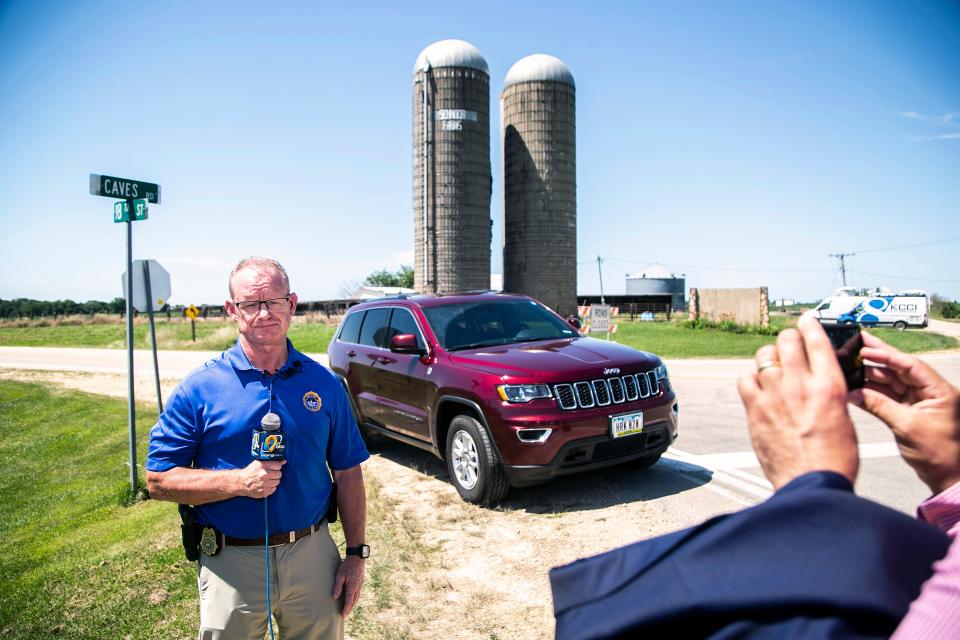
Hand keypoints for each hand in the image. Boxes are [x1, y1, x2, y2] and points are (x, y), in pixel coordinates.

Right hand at [235, 460, 284, 497]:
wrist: (241, 482)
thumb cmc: (250, 472)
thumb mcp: (258, 463)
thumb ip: (271, 462)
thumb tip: (284, 461)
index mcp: (263, 466)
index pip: (278, 466)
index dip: (276, 467)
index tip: (273, 468)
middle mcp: (264, 475)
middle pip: (279, 474)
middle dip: (275, 474)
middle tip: (270, 475)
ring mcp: (265, 484)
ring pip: (277, 482)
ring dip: (273, 481)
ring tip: (267, 480)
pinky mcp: (264, 492)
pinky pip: (273, 489)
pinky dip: (270, 487)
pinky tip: (265, 485)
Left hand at [331, 555, 364, 616]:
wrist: (357, 557)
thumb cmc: (347, 565)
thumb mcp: (340, 575)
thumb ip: (337, 587)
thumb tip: (334, 597)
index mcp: (352, 587)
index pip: (349, 601)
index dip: (345, 609)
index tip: (342, 615)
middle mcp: (358, 587)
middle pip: (354, 601)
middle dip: (349, 608)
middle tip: (345, 614)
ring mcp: (360, 584)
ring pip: (357, 597)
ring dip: (353, 604)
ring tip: (348, 608)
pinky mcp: (361, 581)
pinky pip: (358, 592)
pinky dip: (355, 598)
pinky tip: (353, 597)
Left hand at [737, 314, 858, 489]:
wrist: (811, 485)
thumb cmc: (834, 458)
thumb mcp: (844, 417)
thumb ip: (828, 393)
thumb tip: (816, 379)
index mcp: (830, 386)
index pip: (816, 340)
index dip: (810, 325)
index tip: (806, 320)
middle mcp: (801, 384)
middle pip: (787, 340)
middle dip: (788, 338)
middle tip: (788, 344)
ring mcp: (774, 395)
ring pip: (764, 356)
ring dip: (770, 358)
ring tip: (773, 368)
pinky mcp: (755, 410)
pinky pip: (745, 379)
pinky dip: (751, 379)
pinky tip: (757, 387)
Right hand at [849, 331, 959, 494]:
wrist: (947, 477)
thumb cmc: (938, 453)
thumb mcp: (907, 426)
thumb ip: (879, 406)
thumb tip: (854, 393)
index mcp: (939, 390)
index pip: (910, 365)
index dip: (886, 355)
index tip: (865, 349)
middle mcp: (930, 392)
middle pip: (899, 370)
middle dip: (877, 359)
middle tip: (856, 345)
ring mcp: (919, 402)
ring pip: (891, 382)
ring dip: (871, 377)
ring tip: (850, 367)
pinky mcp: (909, 412)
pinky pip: (888, 397)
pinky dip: (872, 393)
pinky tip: (856, 388)